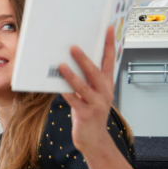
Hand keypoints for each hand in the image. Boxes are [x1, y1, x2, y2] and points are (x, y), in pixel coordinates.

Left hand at [59, 25, 115, 157]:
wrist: (93, 139)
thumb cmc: (90, 114)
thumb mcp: (91, 94)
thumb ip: (86, 80)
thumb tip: (71, 61)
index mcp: (107, 85)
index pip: (110, 61)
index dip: (109, 45)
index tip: (108, 29)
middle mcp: (104, 92)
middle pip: (96, 72)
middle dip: (85, 59)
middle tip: (74, 47)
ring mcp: (96, 103)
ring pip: (84, 86)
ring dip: (72, 75)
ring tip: (62, 64)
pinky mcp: (86, 114)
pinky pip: (74, 101)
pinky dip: (66, 92)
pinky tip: (58, 86)